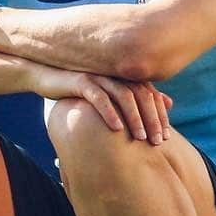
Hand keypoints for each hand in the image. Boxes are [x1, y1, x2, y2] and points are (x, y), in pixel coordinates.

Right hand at [29, 63, 172, 144]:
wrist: (47, 77)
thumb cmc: (82, 89)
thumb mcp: (111, 95)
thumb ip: (137, 98)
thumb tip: (168, 102)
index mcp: (124, 77)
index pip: (151, 95)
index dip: (160, 114)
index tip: (167, 136)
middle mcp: (116, 74)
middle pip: (142, 96)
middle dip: (152, 119)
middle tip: (158, 141)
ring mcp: (100, 76)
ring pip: (124, 96)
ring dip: (135, 118)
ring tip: (141, 138)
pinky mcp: (82, 81)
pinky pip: (99, 97)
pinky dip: (110, 112)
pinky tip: (117, 129)